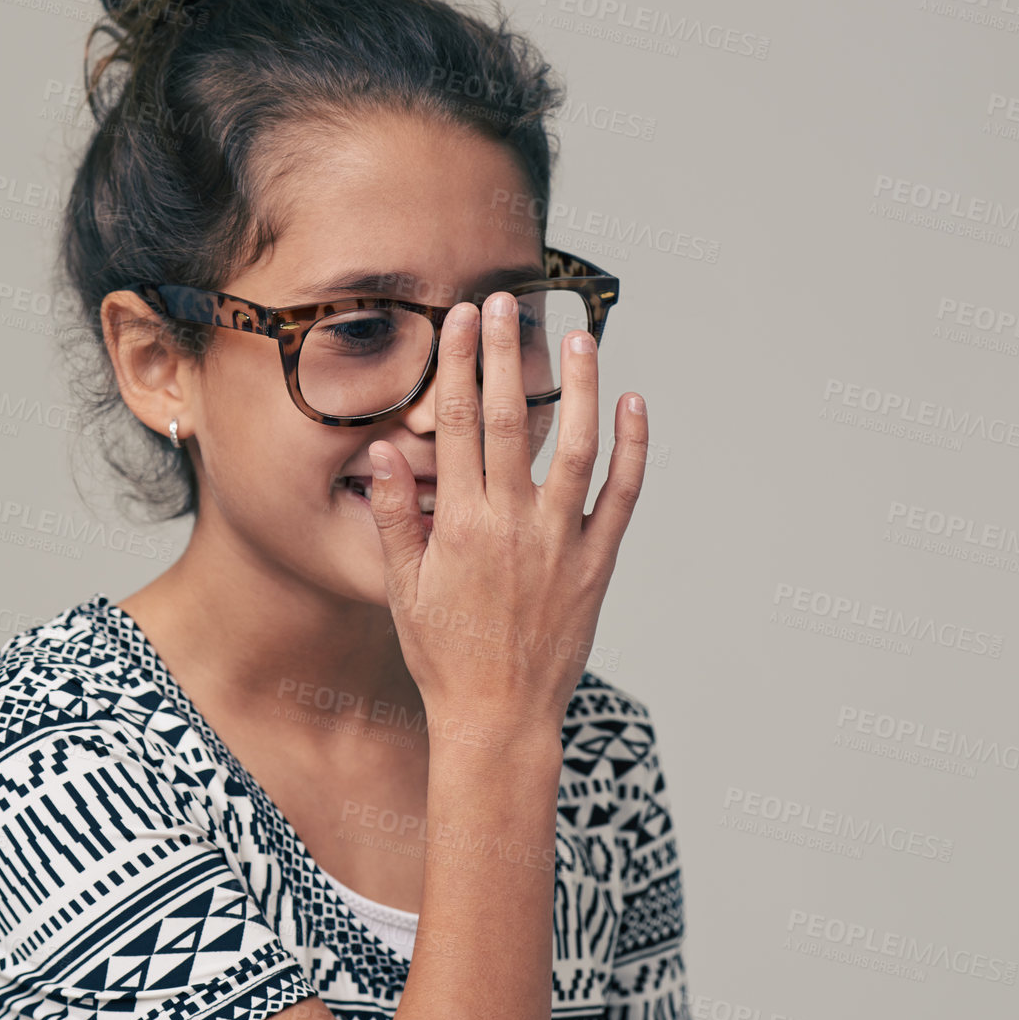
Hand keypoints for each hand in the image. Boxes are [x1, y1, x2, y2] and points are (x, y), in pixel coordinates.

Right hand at [365, 291, 648, 748]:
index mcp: (458, 524)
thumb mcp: (402, 587)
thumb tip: (384, 448)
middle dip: (504, 355)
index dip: (457, 364)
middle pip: (506, 419)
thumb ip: (395, 514)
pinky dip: (632, 450)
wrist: (498, 716)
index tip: (461, 320)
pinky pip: (622, 496)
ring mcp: (560, 541)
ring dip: (578, 388)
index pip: (454, 424)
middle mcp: (511, 523)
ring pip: (574, 446)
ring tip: (580, 339)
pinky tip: (633, 405)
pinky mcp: (598, 563)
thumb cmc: (444, 654)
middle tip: (505, 303)